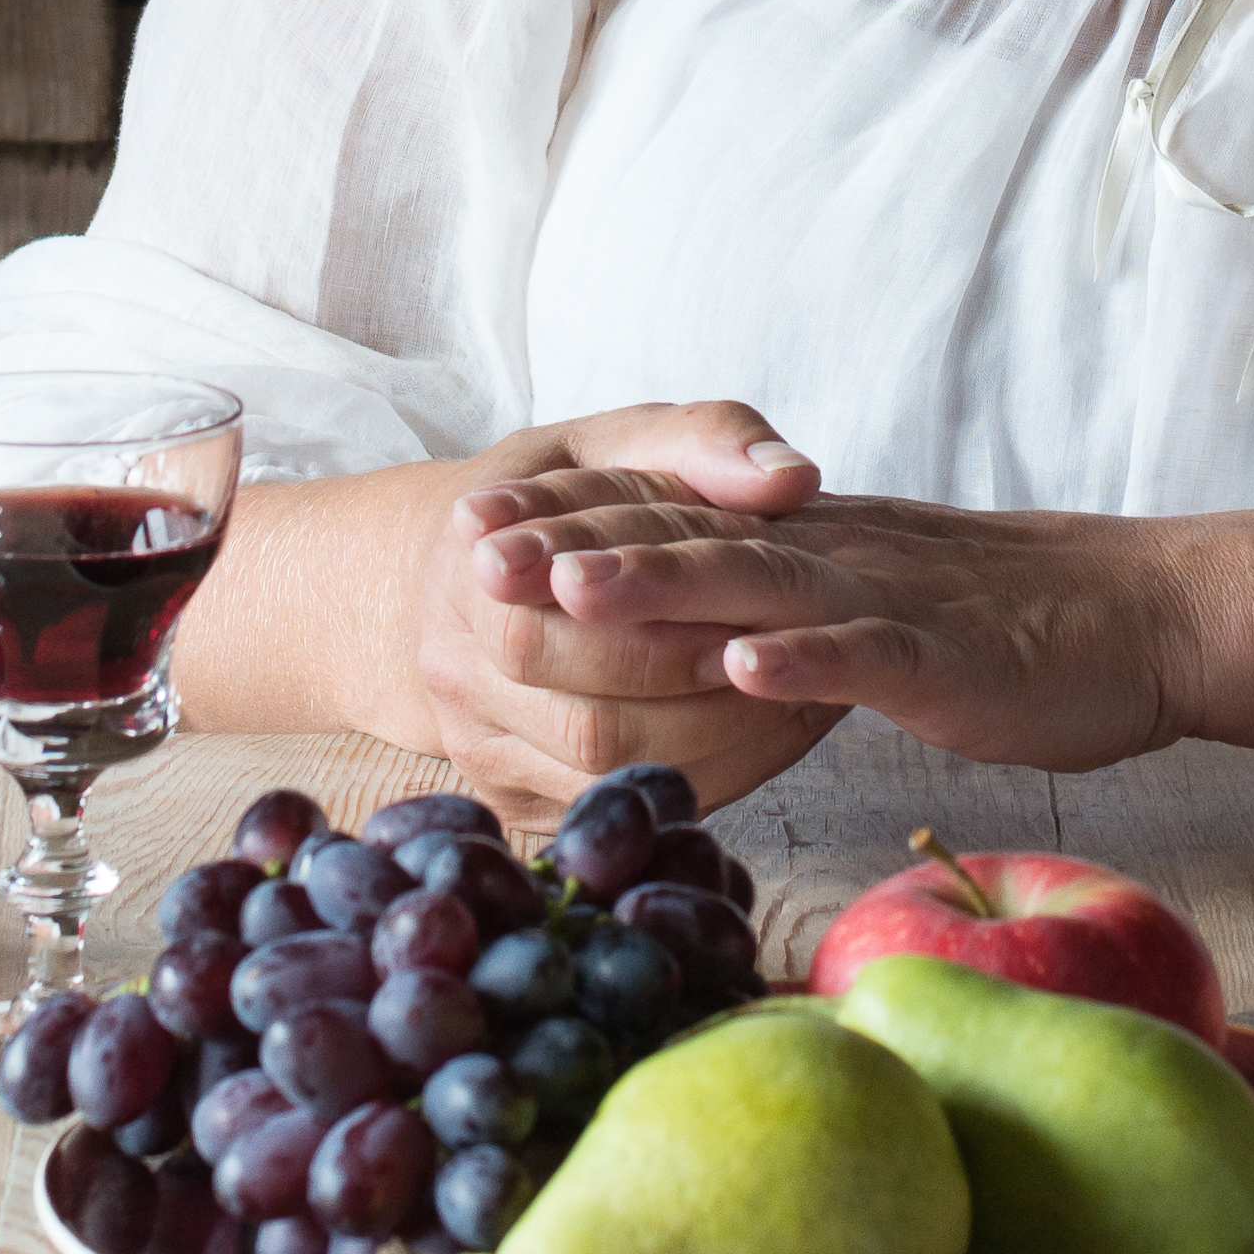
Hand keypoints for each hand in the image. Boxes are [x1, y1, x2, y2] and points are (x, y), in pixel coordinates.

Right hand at [393, 401, 842, 815]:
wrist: (464, 578)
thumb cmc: (562, 503)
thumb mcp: (618, 440)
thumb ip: (709, 440)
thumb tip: (794, 477)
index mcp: (471, 573)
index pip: (580, 625)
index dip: (677, 630)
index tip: (763, 610)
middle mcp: (456, 674)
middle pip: (595, 724)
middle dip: (709, 702)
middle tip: (797, 664)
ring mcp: (480, 750)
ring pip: (607, 782)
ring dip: (718, 752)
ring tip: (797, 698)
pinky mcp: (515, 802)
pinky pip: (614, 814)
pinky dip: (700, 783)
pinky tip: (758, 736)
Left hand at [464, 478, 1200, 775]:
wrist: (1147, 614)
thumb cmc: (1011, 630)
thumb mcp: (873, 607)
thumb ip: (788, 609)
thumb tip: (699, 642)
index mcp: (808, 543)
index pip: (671, 517)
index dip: (569, 517)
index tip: (467, 524)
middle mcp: (831, 555)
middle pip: (686, 540)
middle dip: (572, 544)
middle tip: (468, 549)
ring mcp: (888, 602)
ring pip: (759, 584)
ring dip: (660, 584)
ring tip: (567, 585)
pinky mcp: (948, 656)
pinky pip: (869, 656)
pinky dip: (805, 659)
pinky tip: (742, 666)